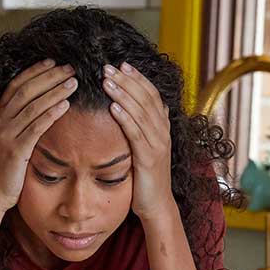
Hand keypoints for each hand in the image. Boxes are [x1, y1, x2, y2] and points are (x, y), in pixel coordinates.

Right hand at [0, 59, 77, 213]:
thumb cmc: (3, 167)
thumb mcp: (8, 139)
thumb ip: (19, 122)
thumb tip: (41, 106)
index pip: (16, 85)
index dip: (34, 71)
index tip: (52, 61)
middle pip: (27, 90)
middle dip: (49, 76)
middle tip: (70, 68)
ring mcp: (6, 135)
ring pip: (33, 105)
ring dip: (55, 91)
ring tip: (74, 82)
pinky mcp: (15, 150)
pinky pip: (36, 126)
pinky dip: (52, 113)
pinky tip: (66, 105)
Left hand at [102, 61, 174, 221]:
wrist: (157, 205)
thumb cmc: (147, 177)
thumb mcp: (146, 148)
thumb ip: (144, 128)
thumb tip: (139, 109)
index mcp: (162, 127)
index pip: (152, 95)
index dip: (138, 78)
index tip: (122, 65)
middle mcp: (163, 132)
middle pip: (146, 99)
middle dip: (127, 81)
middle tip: (109, 67)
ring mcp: (158, 144)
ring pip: (141, 113)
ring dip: (123, 94)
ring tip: (107, 81)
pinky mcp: (148, 158)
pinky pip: (136, 134)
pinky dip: (125, 118)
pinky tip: (113, 107)